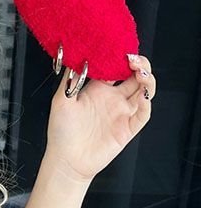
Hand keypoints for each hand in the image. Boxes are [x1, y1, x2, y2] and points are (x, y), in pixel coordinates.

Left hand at [44, 54, 154, 182]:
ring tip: (140, 71)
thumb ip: (70, 79)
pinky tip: (142, 95)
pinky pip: (143, 114)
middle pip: (134, 76)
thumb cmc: (61, 130)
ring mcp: (122, 112)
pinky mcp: (128, 128)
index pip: (115, 67)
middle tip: (133, 58)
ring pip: (143, 91)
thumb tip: (73, 57)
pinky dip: (146, 103)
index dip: (120, 57)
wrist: (67, 159)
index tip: (120, 48)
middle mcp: (112, 98)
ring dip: (146, 79)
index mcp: (97, 89)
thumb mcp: (61, 100)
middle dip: (138, 64)